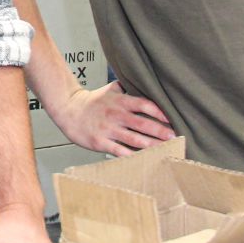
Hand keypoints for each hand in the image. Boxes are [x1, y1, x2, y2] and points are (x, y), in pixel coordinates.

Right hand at [46, 81, 172, 154]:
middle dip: (160, 131)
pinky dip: (133, 156)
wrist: (68, 111)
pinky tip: (144, 159)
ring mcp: (108, 130)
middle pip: (142, 123)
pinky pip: (120, 151)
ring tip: (166, 149)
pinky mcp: (101, 142)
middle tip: (175, 136)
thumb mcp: (110, 90)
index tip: (172, 119)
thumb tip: (144, 83)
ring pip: (134, 139)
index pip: (144, 104)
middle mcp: (115, 115)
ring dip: (152, 145)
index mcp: (120, 101)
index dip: (159, 112)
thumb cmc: (91, 102)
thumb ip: (127, 87)